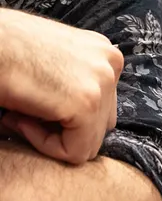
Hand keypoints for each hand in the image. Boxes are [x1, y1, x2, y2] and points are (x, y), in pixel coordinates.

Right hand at [0, 9, 121, 163]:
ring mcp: (103, 82)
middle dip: (63, 128)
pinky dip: (45, 146)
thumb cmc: (7, 49)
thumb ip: (76, 85)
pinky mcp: (85, 103)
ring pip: (89, 140)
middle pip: (100, 124)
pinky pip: (75, 151)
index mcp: (104, 55)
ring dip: (52, 136)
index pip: (103, 108)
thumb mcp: (54, 63)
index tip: (32, 108)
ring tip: (19, 114)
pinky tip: (18, 119)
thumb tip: (75, 124)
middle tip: (23, 114)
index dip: (65, 118)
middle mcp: (111, 64)